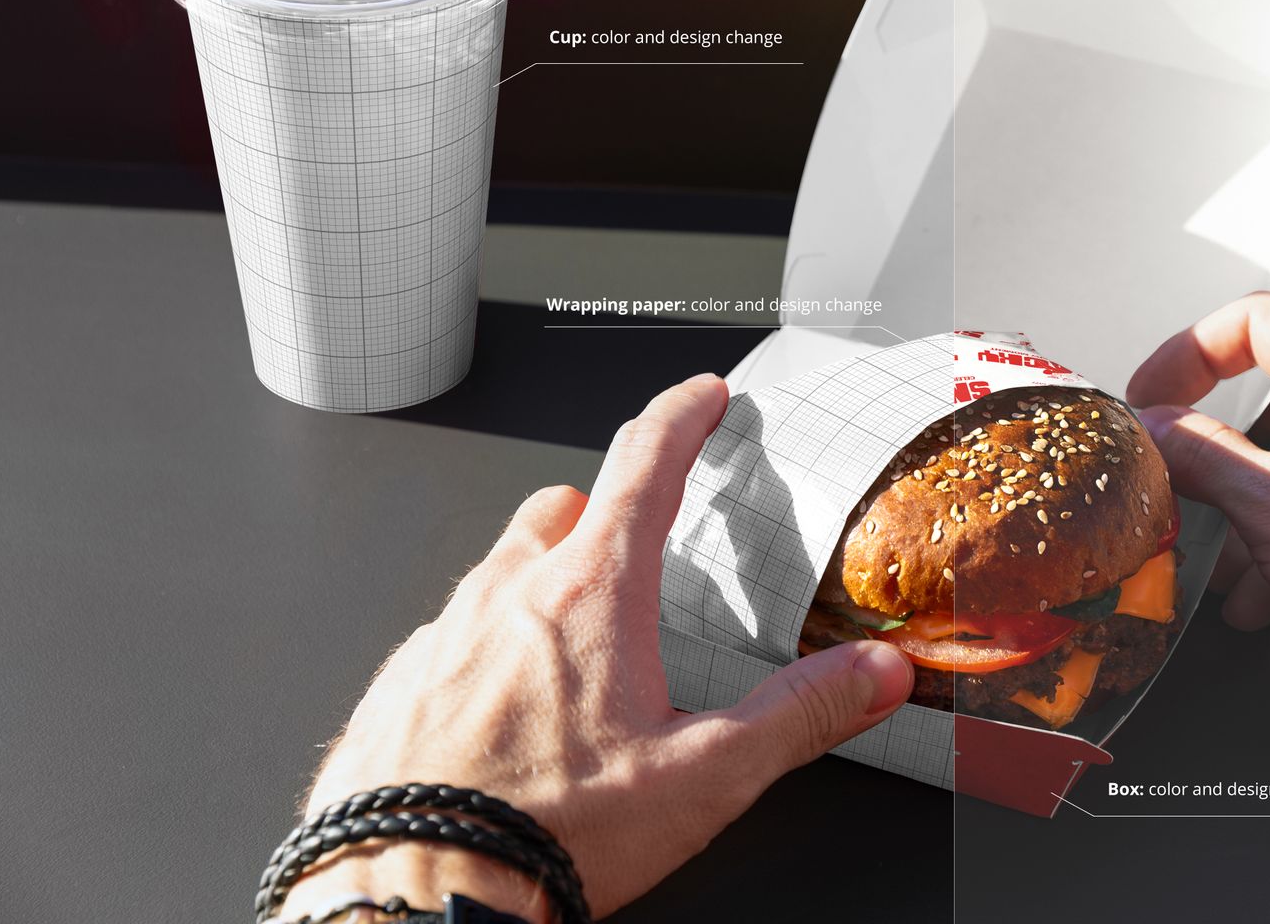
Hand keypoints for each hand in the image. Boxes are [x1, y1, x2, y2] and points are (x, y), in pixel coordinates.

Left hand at [280, 373, 914, 919]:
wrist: (412, 898)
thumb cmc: (547, 834)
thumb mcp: (706, 777)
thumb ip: (801, 714)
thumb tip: (875, 674)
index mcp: (593, 593)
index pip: (646, 464)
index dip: (682, 416)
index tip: (701, 396)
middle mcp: (507, 593)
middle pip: (561, 511)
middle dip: (600, 514)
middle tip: (631, 554)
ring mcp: (441, 635)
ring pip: (497, 572)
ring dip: (537, 585)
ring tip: (571, 657)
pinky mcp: (394, 687)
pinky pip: (444, 639)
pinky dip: (480, 654)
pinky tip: (501, 717)